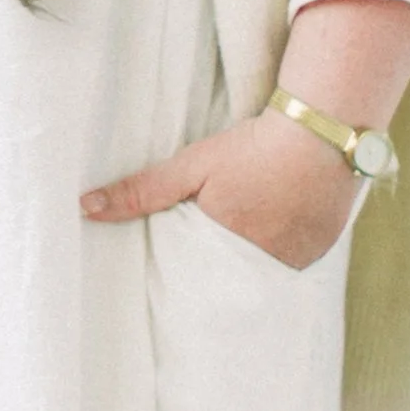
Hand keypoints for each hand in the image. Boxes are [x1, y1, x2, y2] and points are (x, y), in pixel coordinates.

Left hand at [80, 108, 362, 269]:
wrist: (323, 131)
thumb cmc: (253, 147)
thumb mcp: (193, 165)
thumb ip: (142, 190)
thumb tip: (86, 207)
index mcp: (226, 248)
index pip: (195, 279)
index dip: (187, 273)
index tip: (177, 272)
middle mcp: (263, 264)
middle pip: (229, 279)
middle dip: (218, 271)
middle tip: (213, 252)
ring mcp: (296, 261)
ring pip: (262, 273)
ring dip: (252, 260)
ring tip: (247, 236)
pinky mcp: (320, 253)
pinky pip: (291, 263)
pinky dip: (281, 252)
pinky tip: (277, 230)